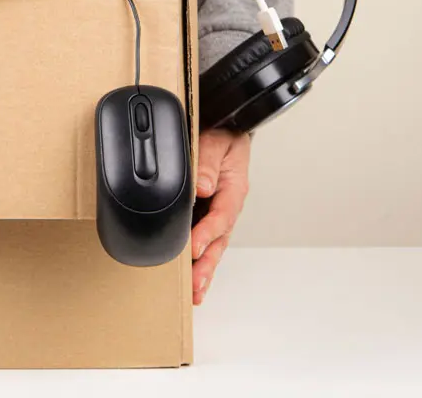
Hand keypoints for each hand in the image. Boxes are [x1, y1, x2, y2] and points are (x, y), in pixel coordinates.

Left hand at [191, 128, 250, 304]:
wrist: (227, 129)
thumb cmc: (225, 135)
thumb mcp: (217, 139)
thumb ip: (208, 160)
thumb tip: (201, 185)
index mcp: (233, 189)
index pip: (220, 216)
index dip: (207, 233)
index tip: (194, 247)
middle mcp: (227, 205)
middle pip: (219, 240)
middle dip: (207, 265)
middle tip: (196, 286)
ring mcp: (217, 212)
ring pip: (213, 245)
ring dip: (204, 268)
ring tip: (195, 292)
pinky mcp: (206, 214)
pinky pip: (204, 238)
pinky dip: (198, 258)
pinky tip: (189, 275)